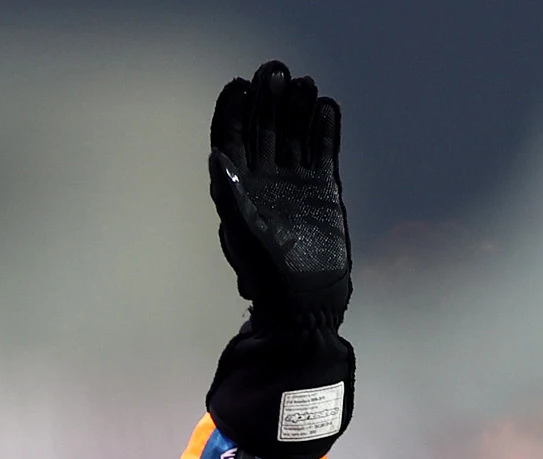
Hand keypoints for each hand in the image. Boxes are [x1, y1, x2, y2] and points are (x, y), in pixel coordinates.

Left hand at [203, 61, 354, 458]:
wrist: (306, 304)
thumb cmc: (268, 277)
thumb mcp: (244, 237)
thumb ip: (231, 196)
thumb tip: (215, 157)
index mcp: (238, 189)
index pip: (230, 138)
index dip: (232, 110)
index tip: (239, 83)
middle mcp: (265, 182)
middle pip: (264, 129)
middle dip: (268, 99)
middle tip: (276, 70)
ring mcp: (296, 185)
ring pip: (295, 135)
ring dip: (297, 108)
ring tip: (304, 83)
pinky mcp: (324, 192)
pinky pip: (324, 152)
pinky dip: (325, 130)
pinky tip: (327, 107)